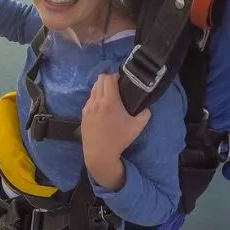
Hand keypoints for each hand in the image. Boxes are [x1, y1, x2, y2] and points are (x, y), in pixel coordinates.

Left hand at [81, 73, 150, 188]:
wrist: (99, 153)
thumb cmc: (119, 140)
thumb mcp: (137, 127)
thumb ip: (145, 114)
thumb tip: (146, 108)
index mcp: (110, 101)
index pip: (109, 78)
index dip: (115, 76)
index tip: (121, 80)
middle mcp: (97, 101)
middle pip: (100, 79)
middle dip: (108, 79)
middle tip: (116, 86)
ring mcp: (88, 107)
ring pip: (93, 88)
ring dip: (101, 87)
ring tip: (109, 95)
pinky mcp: (83, 113)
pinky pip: (90, 99)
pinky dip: (96, 97)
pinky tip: (102, 106)